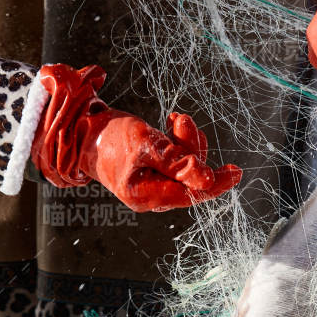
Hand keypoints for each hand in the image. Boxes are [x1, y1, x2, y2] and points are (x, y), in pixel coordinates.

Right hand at [33, 64, 240, 211]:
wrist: (80, 131)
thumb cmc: (106, 138)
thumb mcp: (144, 143)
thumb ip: (176, 161)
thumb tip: (206, 178)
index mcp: (147, 197)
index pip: (192, 194)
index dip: (216, 183)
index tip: (236, 172)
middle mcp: (153, 196)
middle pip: (191, 177)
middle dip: (192, 147)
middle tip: (180, 120)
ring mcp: (154, 184)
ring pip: (187, 166)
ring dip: (186, 140)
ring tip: (174, 119)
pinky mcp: (154, 171)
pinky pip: (178, 159)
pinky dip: (179, 141)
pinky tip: (171, 125)